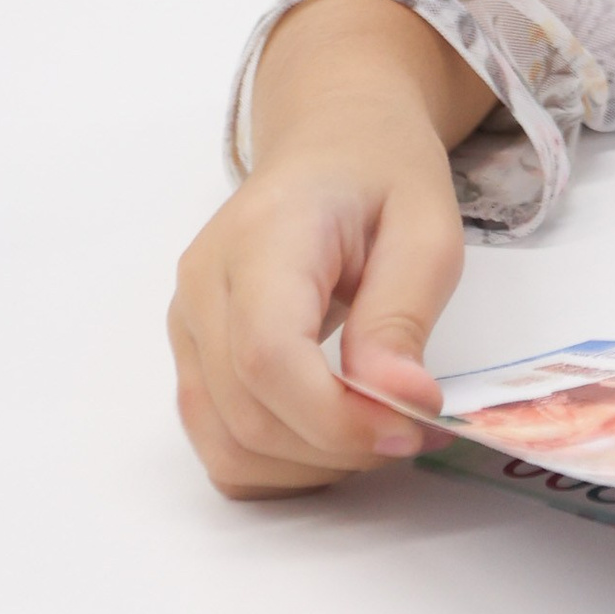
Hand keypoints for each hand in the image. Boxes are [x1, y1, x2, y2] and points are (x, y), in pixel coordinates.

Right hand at [168, 80, 463, 497]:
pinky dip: (280, 465)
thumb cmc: (381, 177)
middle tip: (411, 431)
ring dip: (311, 466)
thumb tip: (397, 401)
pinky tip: (333, 437)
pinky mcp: (193, 359)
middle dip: (338, 446)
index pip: (268, 355)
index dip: (335, 416)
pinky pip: (220, 445)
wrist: (332, 147)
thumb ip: (403, 314)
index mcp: (263, 238)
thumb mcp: (426, 228)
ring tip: (376, 431)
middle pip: (247, 413)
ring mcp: (188, 327)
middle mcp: (204, 287)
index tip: (408, 428)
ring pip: (227, 444)